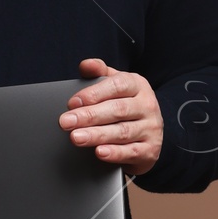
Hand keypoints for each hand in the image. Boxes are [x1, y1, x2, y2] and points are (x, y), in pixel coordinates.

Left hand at [60, 59, 163, 174]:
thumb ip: (100, 73)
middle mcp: (147, 105)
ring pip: (122, 132)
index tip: (72, 102)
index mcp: (137, 85)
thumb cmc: (127, 104)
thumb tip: (86, 65)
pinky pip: (131, 152)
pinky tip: (99, 152)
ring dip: (97, 135)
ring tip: (76, 137)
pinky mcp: (150, 149)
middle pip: (117, 110)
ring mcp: (151, 128)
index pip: (116, 86)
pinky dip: (115, 153)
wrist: (151, 132)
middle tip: (66, 122)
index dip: (94, 93)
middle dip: (89, 116)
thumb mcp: (116, 85)